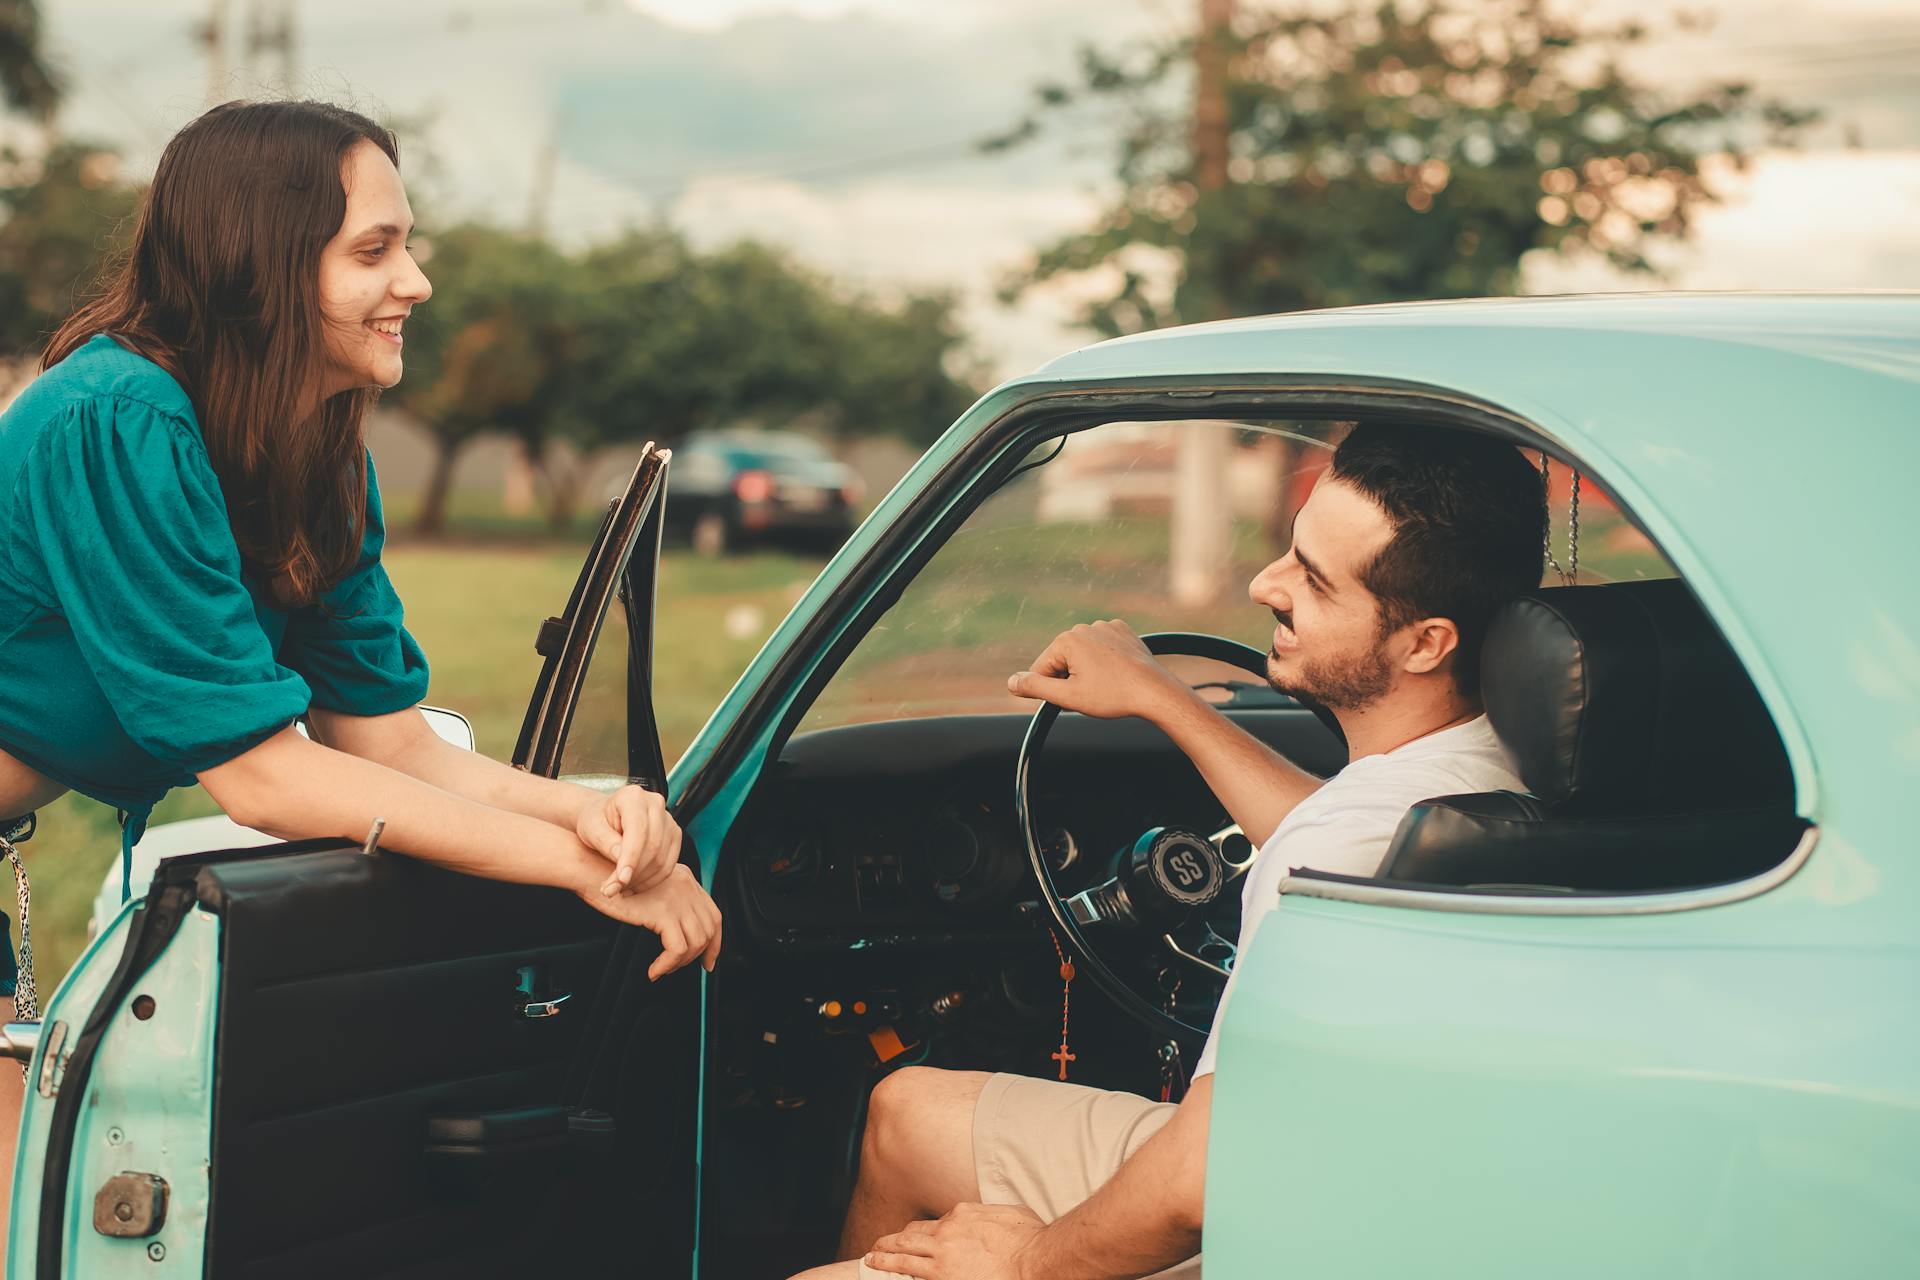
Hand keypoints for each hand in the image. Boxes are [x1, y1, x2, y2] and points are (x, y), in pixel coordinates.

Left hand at [577, 783, 680, 894]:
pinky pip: (669, 864)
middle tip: (612, 890)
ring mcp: (669, 820)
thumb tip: (622, 860)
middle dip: (634, 873)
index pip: (638, 830)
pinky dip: (652, 880)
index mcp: (633, 796)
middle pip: (653, 846)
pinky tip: (634, 885)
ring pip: (662, 858)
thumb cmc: (596, 821)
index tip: (620, 880)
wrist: (606, 819)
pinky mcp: (674, 836)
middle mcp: (655, 804)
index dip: (630, 857)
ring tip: (620, 889)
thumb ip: (605, 842)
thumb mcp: (591, 829)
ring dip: (641, 880)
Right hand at [579, 863, 721, 978]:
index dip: (715, 942)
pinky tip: (654, 970)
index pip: (714, 915)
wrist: (592, 870)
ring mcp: (677, 898)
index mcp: (687, 880)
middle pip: (709, 929)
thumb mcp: (652, 889)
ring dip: (679, 963)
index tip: (708, 960)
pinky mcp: (663, 911)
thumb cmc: (614, 884)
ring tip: (662, 968)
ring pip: (696, 942)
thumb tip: (684, 933)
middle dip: (701, 955)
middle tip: (680, 968)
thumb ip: (672, 902)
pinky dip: (667, 965)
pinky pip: (677, 949)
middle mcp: (687, 886)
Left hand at [865, 1203, 1044, 1279]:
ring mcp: (942, 1254)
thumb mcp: (1012, 1213)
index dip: (921, 1232)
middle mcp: (947, 1231)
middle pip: (911, 1234)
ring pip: (904, 1251)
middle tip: (880, 1245)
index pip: (933, 1223)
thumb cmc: (1030, 1239)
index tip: (918, 1238)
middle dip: (893, 1239)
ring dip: (884, 1254)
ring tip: (872, 1258)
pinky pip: (909, 1272)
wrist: (1034, 1259)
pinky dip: (893, 1270)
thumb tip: (989, 1216)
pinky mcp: (941, 1275)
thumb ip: (992, 1214)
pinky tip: (883, 1272)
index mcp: (962, 1215)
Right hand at [1006, 619, 1186, 721]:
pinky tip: (1117, 674)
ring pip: (1083, 656)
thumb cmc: (1113, 695)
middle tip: (1092, 695)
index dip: (1054, 691)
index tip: (1074, 699)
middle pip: (1062, 662)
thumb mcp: (1068, 697)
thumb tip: (1012, 681)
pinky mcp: (1122, 631)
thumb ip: (1035, 688)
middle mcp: (1084, 627)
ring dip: (1087, 672)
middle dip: (1071, 680)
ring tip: (1107, 686)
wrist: (1154, 691)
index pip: (1041, 670)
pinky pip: (1103, 649)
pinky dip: (1105, 662)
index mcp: (1067, 640)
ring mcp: (1105, 627)